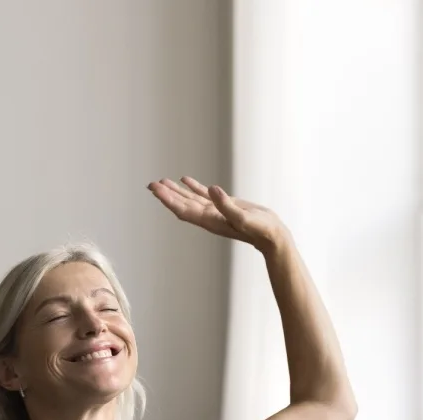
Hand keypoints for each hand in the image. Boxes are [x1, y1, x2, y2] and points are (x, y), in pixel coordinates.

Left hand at [148, 177, 288, 253]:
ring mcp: (215, 211)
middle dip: (166, 195)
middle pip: (182, 204)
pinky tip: (185, 180)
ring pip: (190, 199)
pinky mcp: (223, 205)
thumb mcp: (243, 217)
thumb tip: (213, 189)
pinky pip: (203, 195)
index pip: (183, 209)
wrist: (272, 235)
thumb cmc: (260, 230)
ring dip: (175, 191)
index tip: (156, 189)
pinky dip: (193, 187)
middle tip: (150, 184)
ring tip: (161, 181)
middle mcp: (209, 217)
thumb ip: (226, 205)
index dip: (168, 199)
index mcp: (210, 220)